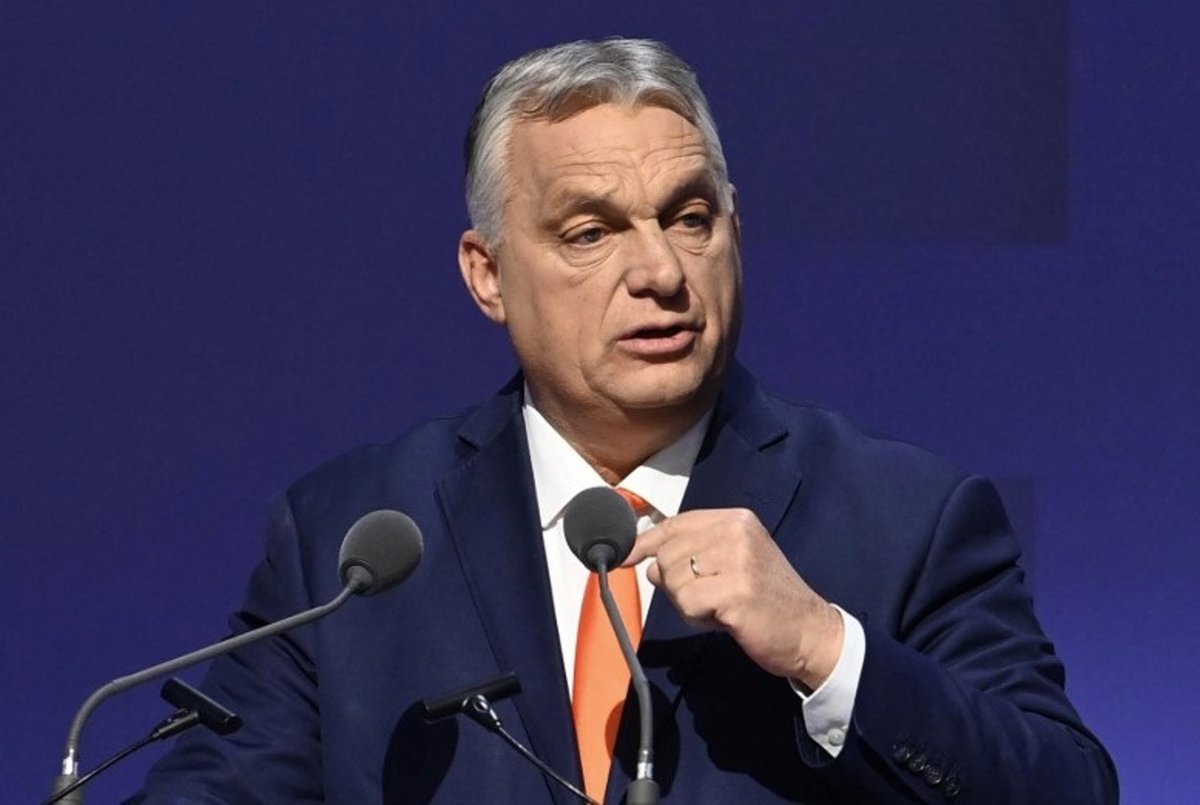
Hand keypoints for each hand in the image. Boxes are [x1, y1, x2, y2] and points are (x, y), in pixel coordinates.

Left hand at [624, 508, 843, 689]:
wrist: (810, 632)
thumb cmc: (765, 601)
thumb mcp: (731, 565)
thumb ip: (692, 556)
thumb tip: (648, 563)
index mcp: (735, 519)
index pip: (675, 524)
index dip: (645, 542)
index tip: (624, 555)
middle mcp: (736, 531)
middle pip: (667, 554)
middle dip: (676, 584)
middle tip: (710, 599)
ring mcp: (738, 559)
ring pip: (673, 579)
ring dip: (687, 603)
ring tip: (720, 608)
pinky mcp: (736, 590)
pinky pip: (687, 603)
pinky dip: (697, 617)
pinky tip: (724, 619)